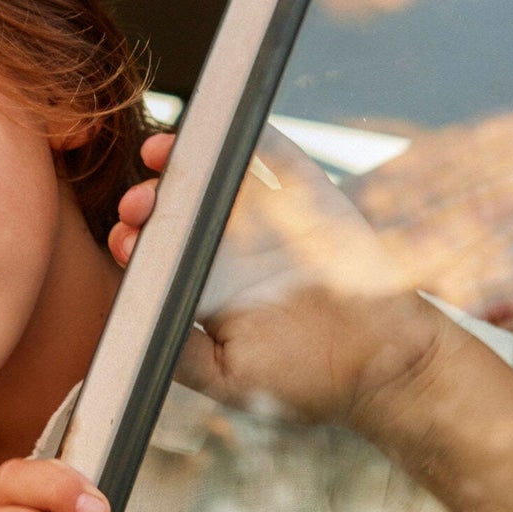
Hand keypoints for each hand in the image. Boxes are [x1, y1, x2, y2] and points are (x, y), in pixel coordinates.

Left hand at [111, 125, 437, 426]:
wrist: (387, 366)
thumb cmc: (308, 381)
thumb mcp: (232, 379)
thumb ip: (181, 354)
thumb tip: (133, 325)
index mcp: (206, 289)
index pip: (157, 253)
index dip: (134, 240)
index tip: (126, 239)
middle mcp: (230, 248)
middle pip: (177, 208)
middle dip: (149, 199)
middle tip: (141, 202)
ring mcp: (268, 219)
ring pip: (216, 175)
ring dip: (184, 159)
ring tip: (162, 153)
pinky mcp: (307, 196)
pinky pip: (276, 156)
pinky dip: (252, 139)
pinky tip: (223, 130)